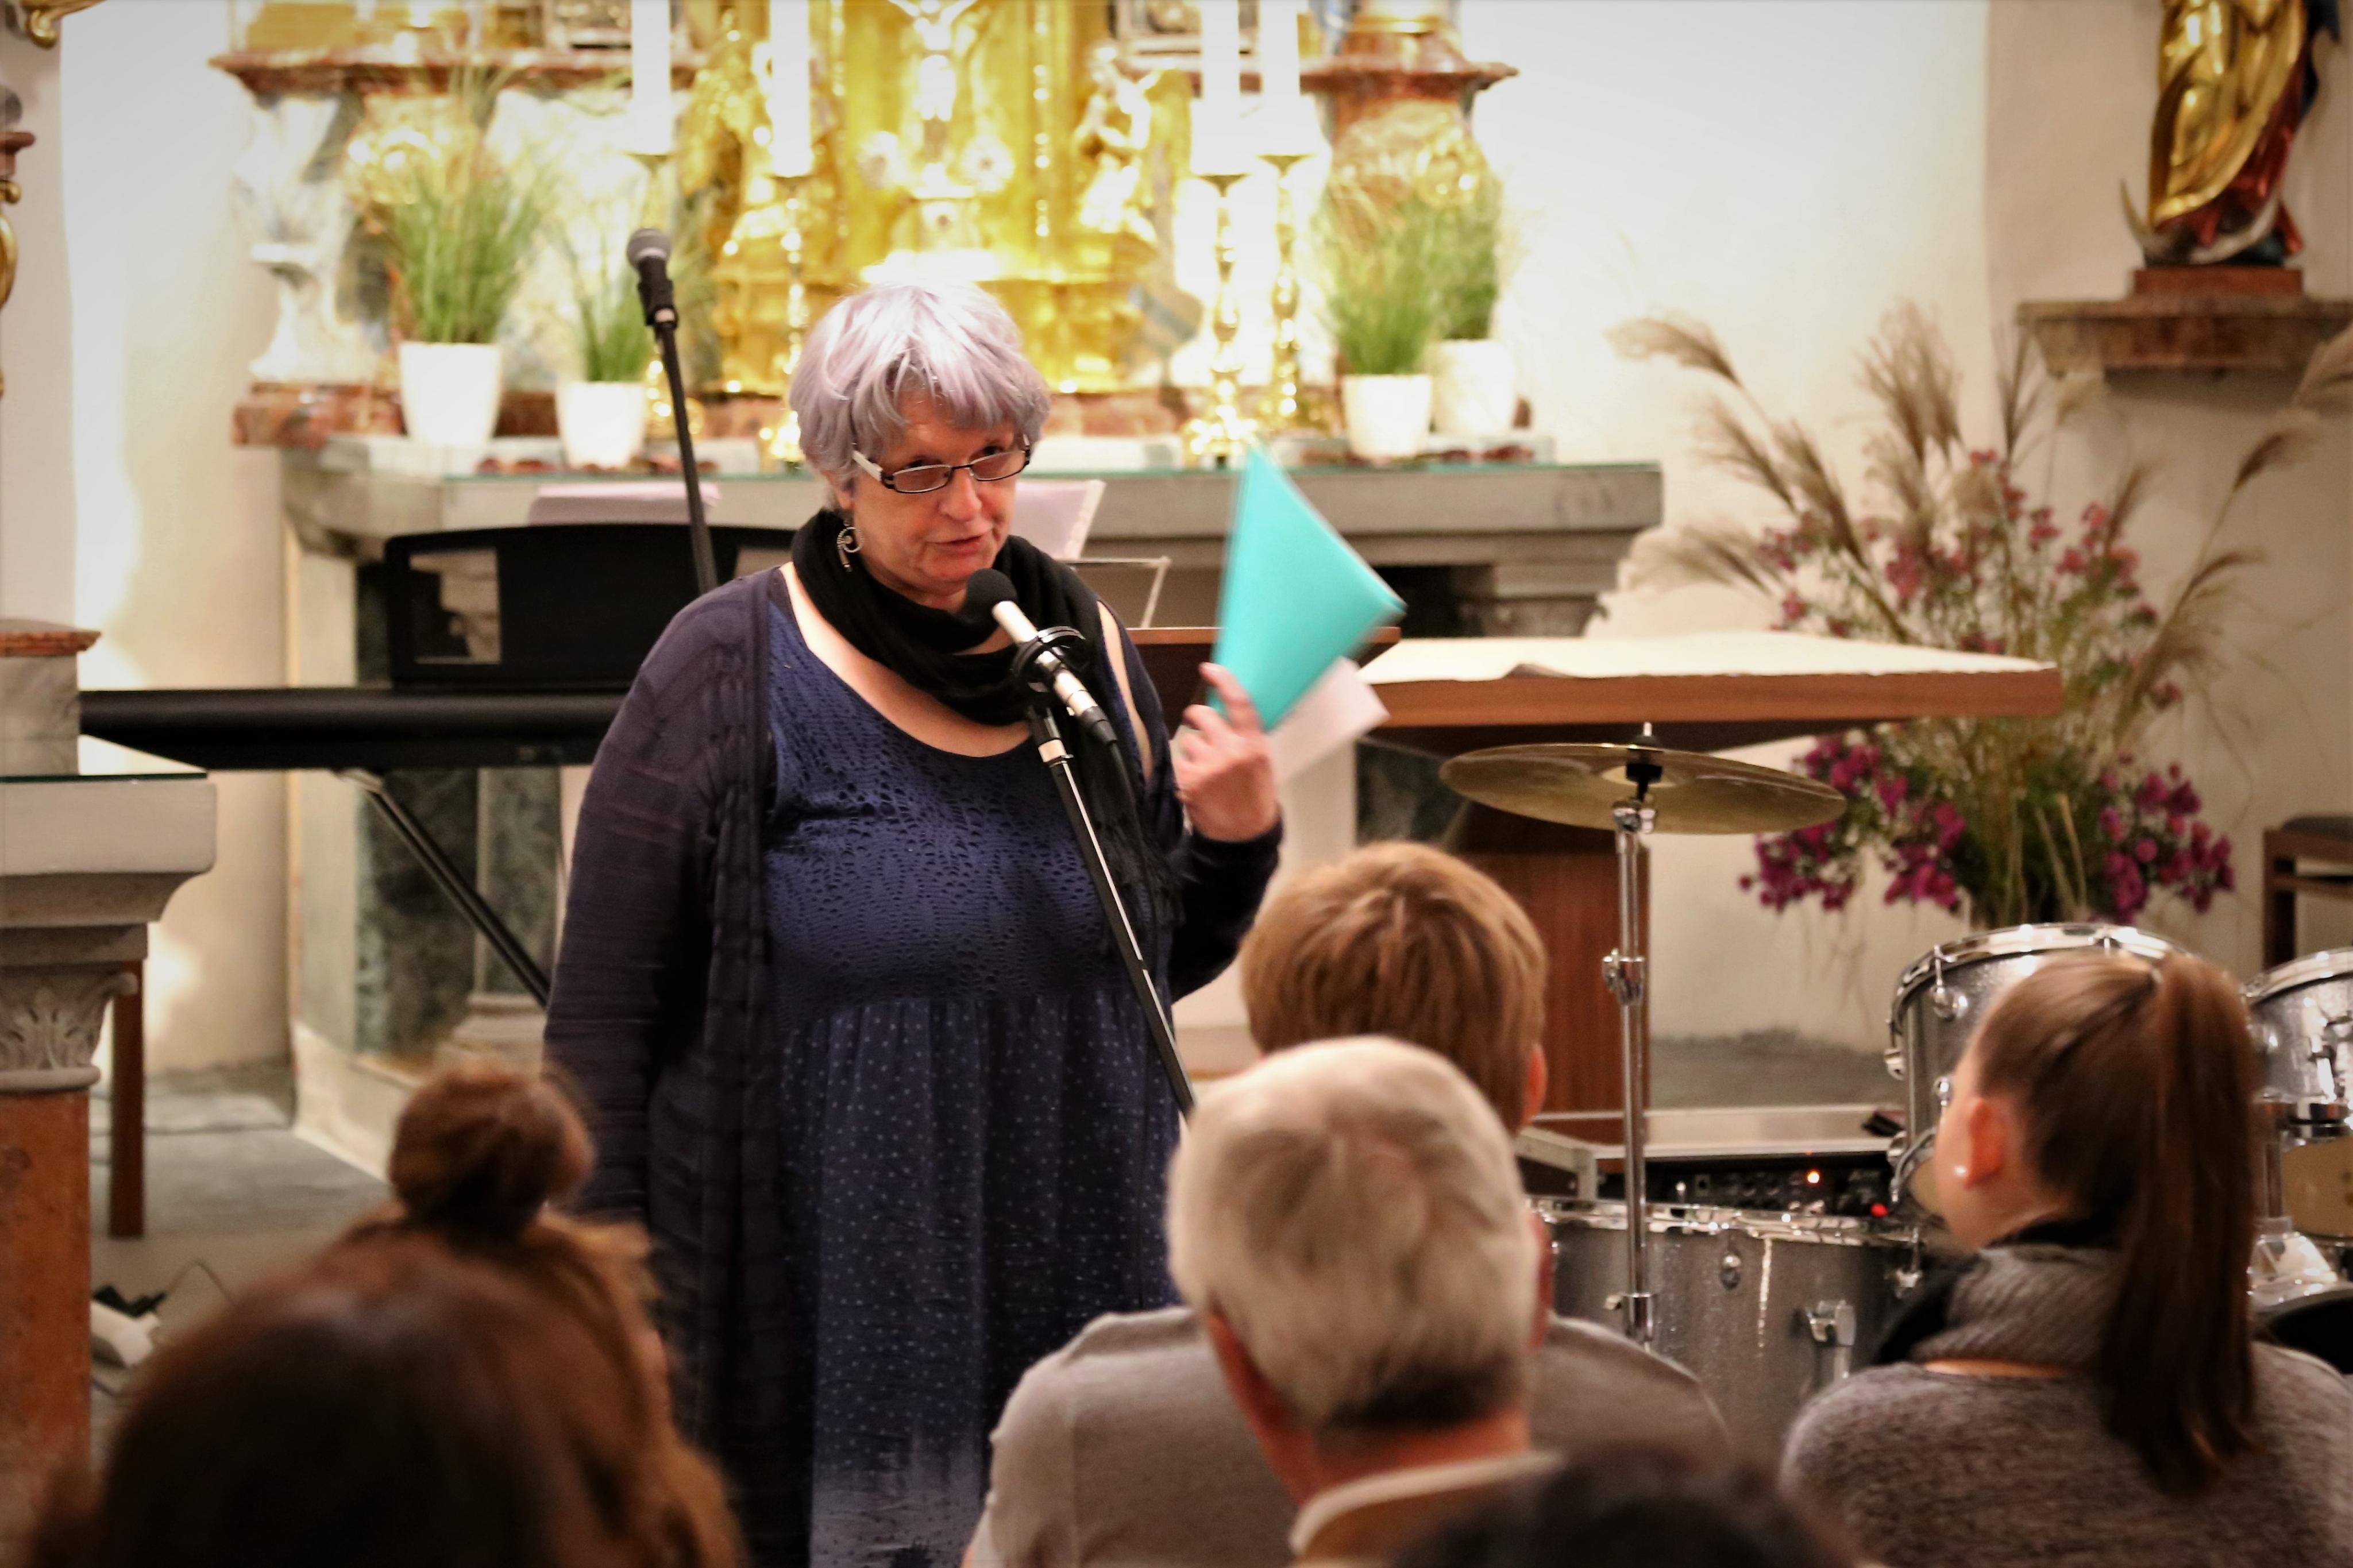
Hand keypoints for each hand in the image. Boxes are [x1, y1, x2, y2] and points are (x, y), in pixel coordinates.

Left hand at [1174, 664, 1280, 842]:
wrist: (1244, 836)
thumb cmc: (1254, 797)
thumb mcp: (1260, 763)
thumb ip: (1244, 738)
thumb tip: (1223, 713)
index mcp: (1253, 745)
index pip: (1238, 703)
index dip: (1222, 681)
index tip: (1208, 669)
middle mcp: (1231, 751)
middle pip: (1202, 715)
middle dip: (1196, 717)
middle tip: (1197, 724)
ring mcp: (1208, 766)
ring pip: (1187, 740)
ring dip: (1192, 750)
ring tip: (1206, 770)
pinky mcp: (1189, 780)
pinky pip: (1180, 761)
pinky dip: (1186, 769)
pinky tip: (1199, 784)